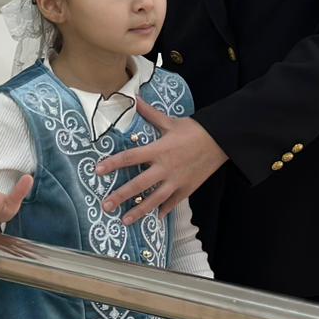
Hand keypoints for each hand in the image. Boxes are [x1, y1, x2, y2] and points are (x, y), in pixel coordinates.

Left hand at [93, 99, 226, 224]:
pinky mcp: (187, 189)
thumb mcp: (170, 121)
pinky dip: (164, 211)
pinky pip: (173, 203)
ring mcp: (176, 181)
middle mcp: (165, 168)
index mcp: (158, 150)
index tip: (97, 170)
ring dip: (138, 211)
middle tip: (105, 205)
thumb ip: (149, 113)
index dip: (113, 164)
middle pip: (138, 185)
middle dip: (120, 196)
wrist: (220, 141)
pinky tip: (156, 218)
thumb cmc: (193, 130)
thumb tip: (134, 98)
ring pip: (154, 200)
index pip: (130, 157)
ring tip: (124, 221)